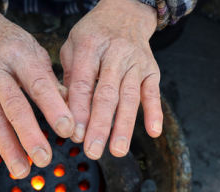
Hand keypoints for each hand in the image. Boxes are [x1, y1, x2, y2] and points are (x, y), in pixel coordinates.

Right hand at [0, 0, 73, 177]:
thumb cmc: (13, 46)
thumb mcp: (35, 54)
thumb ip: (51, 82)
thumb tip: (72, 112)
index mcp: (20, 55)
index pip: (39, 84)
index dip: (53, 108)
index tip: (68, 130)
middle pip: (14, 105)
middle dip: (29, 134)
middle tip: (44, 159)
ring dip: (7, 146)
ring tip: (21, 170)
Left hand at [60, 0, 162, 158]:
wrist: (125, 12)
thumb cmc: (93, 34)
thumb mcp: (73, 47)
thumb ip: (69, 77)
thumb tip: (65, 111)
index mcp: (90, 47)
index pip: (83, 83)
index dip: (79, 110)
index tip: (74, 134)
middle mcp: (115, 54)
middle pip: (107, 94)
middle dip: (100, 125)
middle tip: (93, 150)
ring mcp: (135, 62)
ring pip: (129, 97)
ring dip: (124, 126)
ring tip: (117, 150)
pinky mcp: (151, 69)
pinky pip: (153, 92)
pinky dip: (154, 112)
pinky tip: (153, 131)